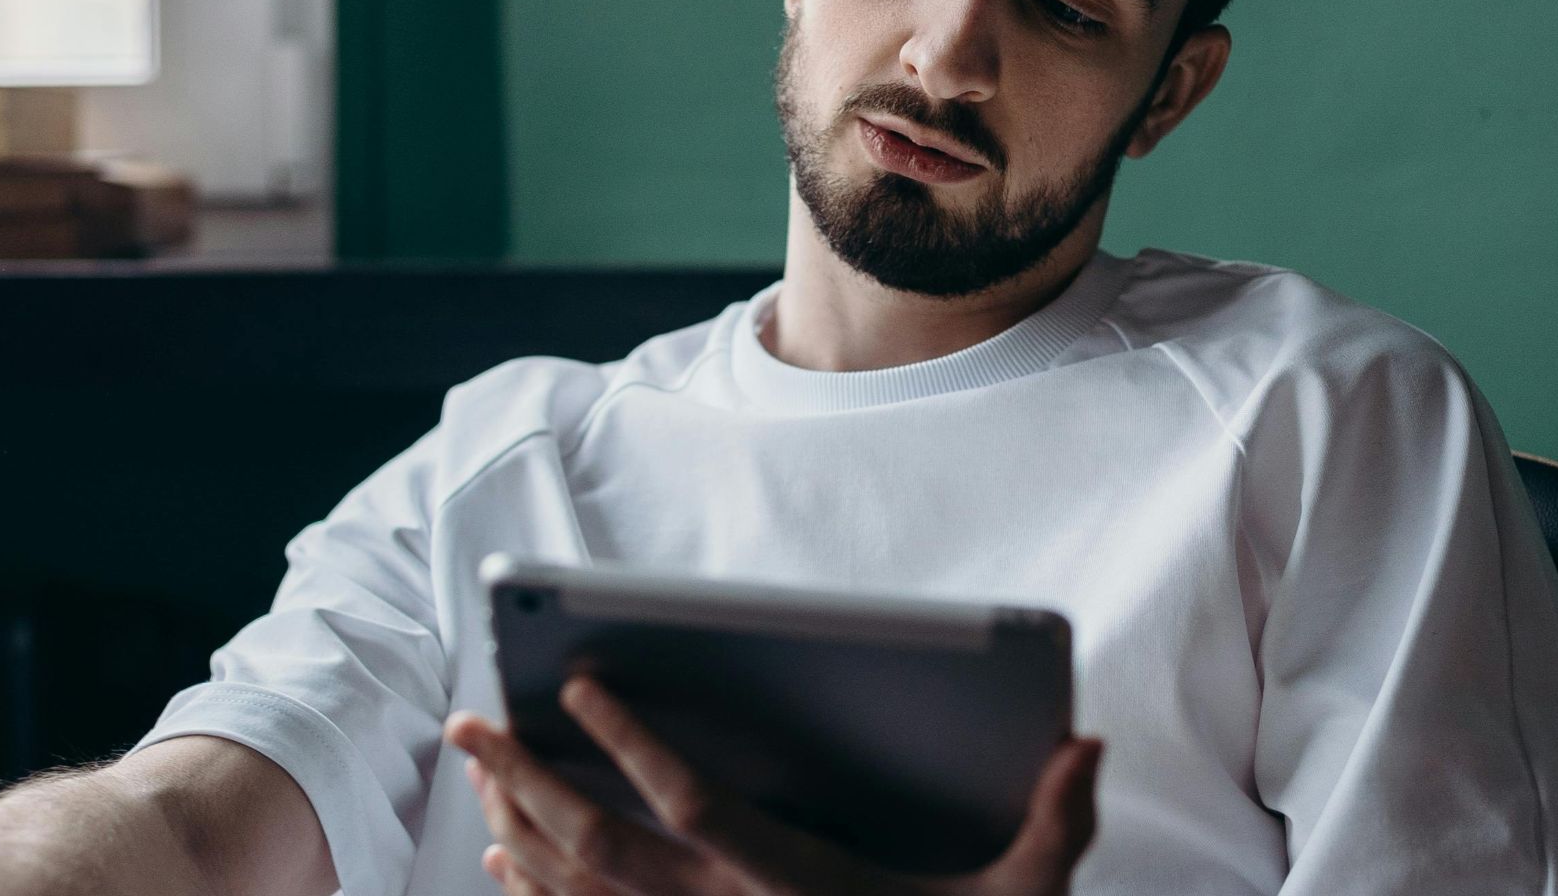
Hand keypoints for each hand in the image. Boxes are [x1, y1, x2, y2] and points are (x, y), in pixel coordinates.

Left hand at [444, 676, 1101, 895]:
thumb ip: (1056, 826)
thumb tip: (1086, 747)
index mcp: (796, 890)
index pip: (696, 808)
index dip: (636, 745)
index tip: (586, 682)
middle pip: (601, 848)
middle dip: (529, 778)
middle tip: (471, 720)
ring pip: (579, 893)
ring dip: (520, 824)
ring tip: (478, 766)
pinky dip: (539, 894)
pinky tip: (508, 860)